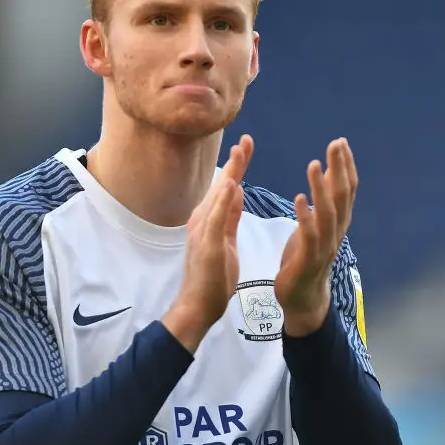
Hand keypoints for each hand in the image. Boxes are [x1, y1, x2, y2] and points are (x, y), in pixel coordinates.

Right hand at [163, 135, 253, 352]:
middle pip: (221, 186)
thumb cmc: (212, 278)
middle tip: (247, 139)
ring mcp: (202, 232)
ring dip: (229, 173)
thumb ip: (230, 216)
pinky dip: (224, 200)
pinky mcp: (207, 245)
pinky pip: (216, 218)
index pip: (225, 188)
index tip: (246, 146)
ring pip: (218, 196)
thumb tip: (236, 191)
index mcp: (208, 220)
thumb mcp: (225, 240)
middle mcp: (202, 220)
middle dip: (234, 162)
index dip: (236, 167)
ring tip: (240, 151)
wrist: (197, 306)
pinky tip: (232, 183)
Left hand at [275, 138, 357, 336]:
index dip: (345, 166)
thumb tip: (330, 172)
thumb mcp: (317, 225)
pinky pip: (309, 236)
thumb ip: (325, 201)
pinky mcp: (308, 260)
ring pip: (327, 213)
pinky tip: (298, 199)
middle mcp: (336, 231)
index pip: (347, 189)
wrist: (302, 298)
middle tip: (335, 144)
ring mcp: (324, 246)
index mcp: (338, 222)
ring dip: (321, 188)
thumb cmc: (306, 257)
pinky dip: (306, 217)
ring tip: (314, 164)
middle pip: (342, 196)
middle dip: (339, 169)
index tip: (341, 142)